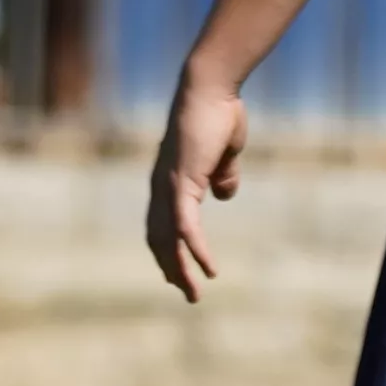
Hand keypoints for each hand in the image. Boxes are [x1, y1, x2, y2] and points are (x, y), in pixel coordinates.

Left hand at [144, 72, 246, 296]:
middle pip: (160, 240)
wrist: (211, 90)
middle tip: (188, 294)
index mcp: (170, 182)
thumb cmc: (218, 115)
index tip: (179, 274)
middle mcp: (162, 189)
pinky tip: (209, 270)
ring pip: (170, 241)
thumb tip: (224, 195)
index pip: (162, 226)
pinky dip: (196, 251)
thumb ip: (222, 176)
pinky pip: (187, 228)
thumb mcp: (225, 153)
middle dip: (172, 270)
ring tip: (194, 293)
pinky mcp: (182, 184)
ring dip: (181, 270)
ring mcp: (169, 187)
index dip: (169, 252)